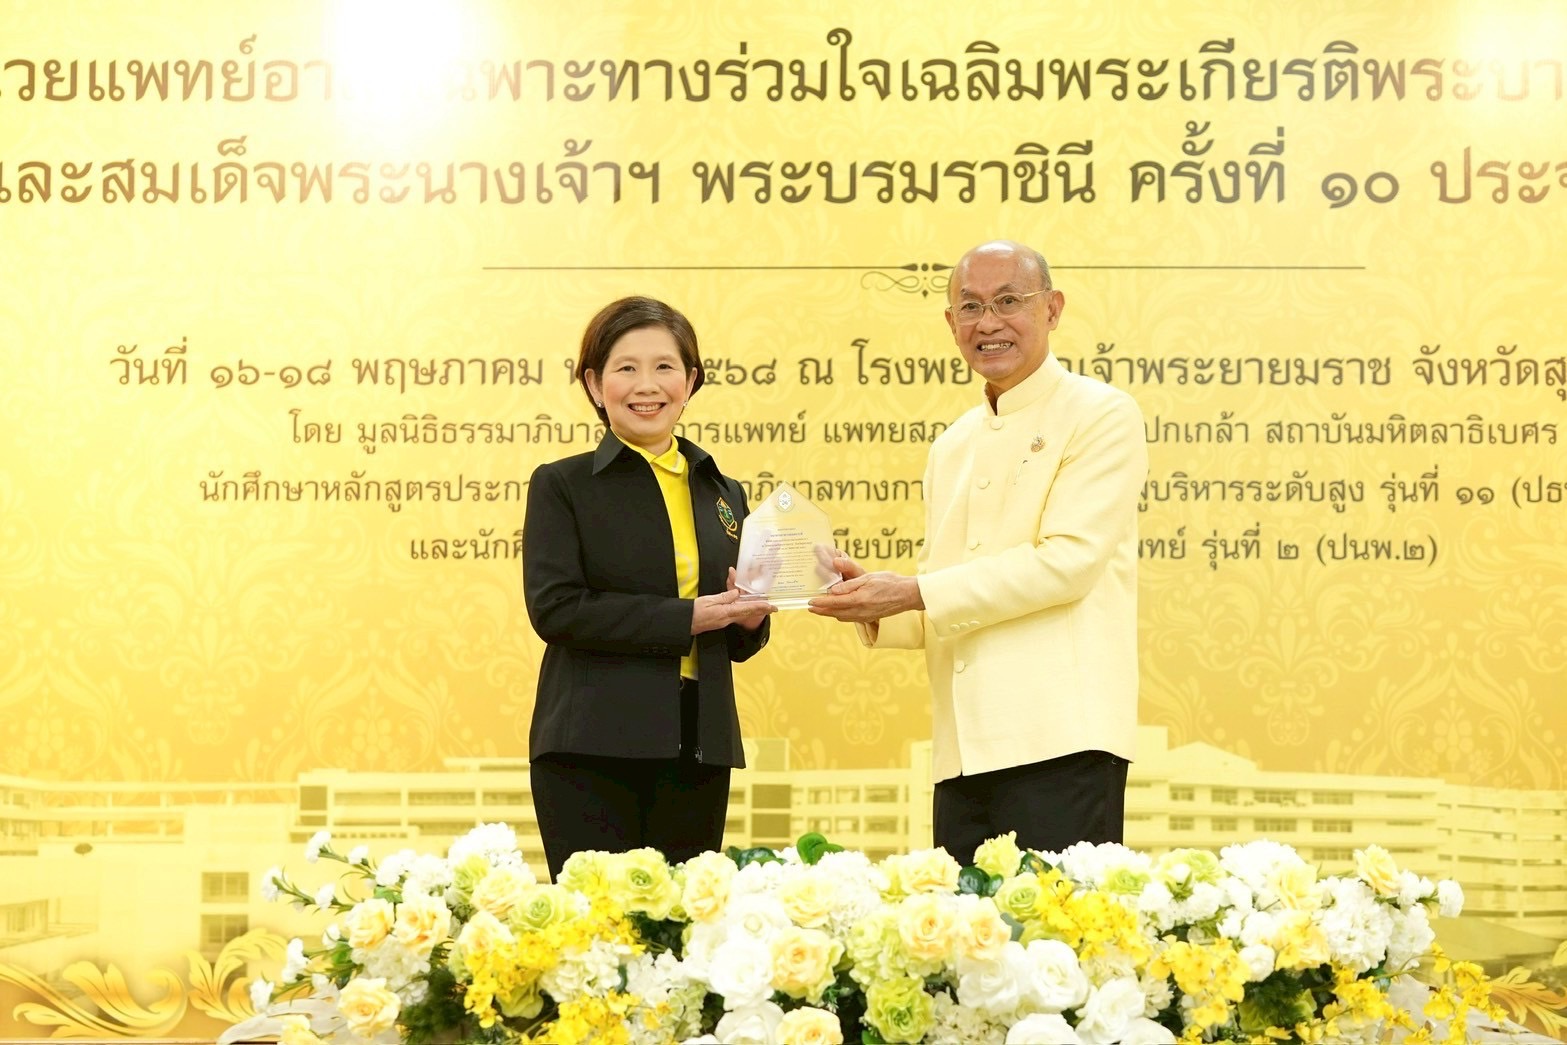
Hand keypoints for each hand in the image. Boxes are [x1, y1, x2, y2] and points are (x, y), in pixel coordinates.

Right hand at [692, 569, 775, 633]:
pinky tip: (745, 606)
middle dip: (761, 609)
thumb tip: (736, 593)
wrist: (684, 624)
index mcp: (726, 613)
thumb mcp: (708, 600)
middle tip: (773, 607)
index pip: (747, 609)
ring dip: (753, 609)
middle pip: (748, 613)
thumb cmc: (693, 612)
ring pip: (742, 613)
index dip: (760, 607)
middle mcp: (727, 618)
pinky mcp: (721, 621)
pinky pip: (735, 614)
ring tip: (763, 605)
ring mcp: (724, 621)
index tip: (772, 606)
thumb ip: (724, 597)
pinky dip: (743, 610)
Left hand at [807, 554, 922, 622]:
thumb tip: (833, 591)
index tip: (810, 602)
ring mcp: (866, 616)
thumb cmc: (890, 582)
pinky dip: (841, 615)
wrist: (908, 594)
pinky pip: (851, 618)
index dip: (820, 603)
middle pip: (835, 613)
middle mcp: (861, 611)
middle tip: (810, 607)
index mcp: (859, 600)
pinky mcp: (870, 617)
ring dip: (830, 613)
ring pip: (842, 617)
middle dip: (822, 611)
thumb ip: (849, 585)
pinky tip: (839, 610)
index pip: (834, 603)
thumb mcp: (868, 578)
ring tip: (821, 608)